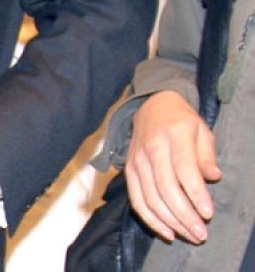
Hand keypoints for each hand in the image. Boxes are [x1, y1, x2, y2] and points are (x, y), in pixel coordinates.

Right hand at [125, 90, 220, 243]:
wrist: (151, 106)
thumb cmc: (181, 121)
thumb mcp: (201, 130)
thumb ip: (206, 155)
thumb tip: (213, 177)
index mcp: (173, 135)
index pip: (183, 168)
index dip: (195, 193)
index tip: (208, 214)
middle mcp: (151, 149)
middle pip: (165, 187)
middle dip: (184, 215)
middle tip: (201, 233)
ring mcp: (137, 160)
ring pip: (150, 197)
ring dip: (170, 221)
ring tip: (189, 235)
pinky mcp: (129, 170)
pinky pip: (136, 199)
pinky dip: (150, 219)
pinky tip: (166, 232)